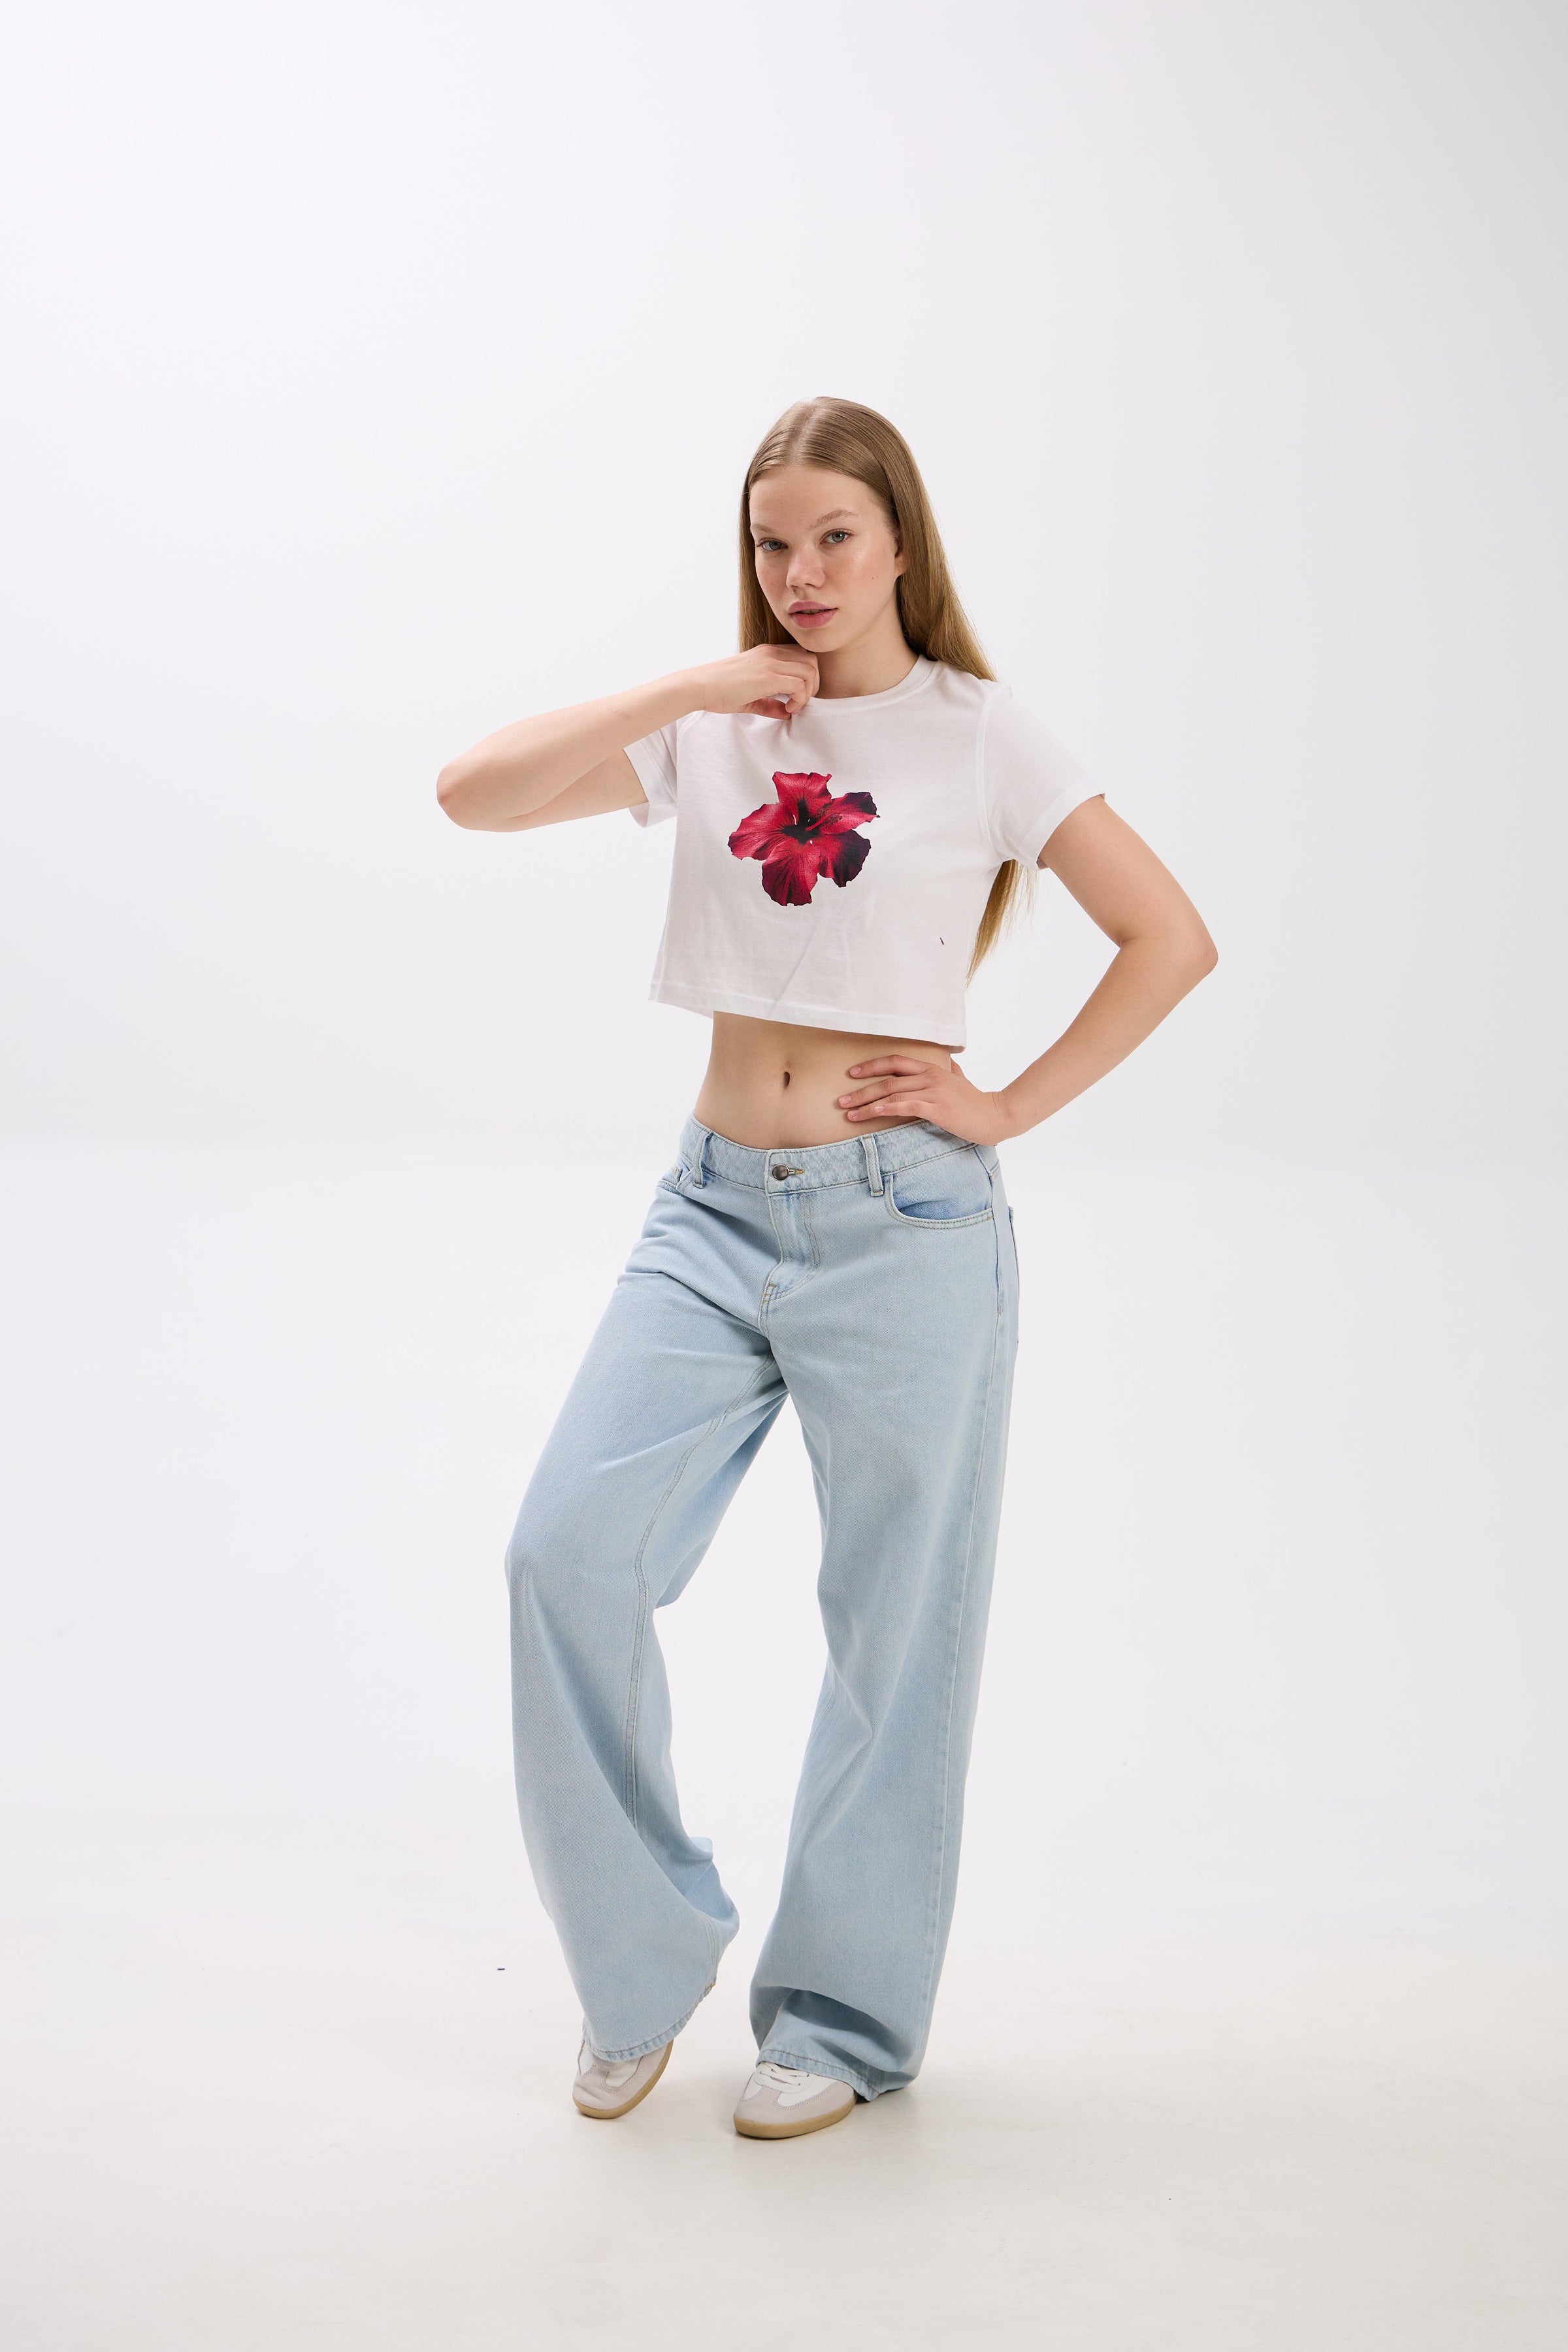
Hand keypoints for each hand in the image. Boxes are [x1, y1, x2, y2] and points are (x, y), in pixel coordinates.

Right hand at [688, 646, 818, 718]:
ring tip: (793, 707)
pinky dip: (799, 699)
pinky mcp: (767, 676)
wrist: (699, 686)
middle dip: (813, 685)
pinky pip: (799, 685)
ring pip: (809, 671)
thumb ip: (770, 703)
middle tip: (800, 703)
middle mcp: (771, 653)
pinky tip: (788, 709)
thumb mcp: (750, 696)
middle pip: (812, 661)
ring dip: (807, 693)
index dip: (807, 678)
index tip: (796, 698)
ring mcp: (770, 662)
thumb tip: (787, 714)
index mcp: (768, 653)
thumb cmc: (719, 691)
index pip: (803, 657)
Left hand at [836, 1052, 1019, 1144]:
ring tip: (848, 1112)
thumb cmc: (977, 1101)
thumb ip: (953, 1071)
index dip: (871, 1065)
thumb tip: (951, 1063)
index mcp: (932, 1068)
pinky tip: (871, 1114)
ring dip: (866, 1103)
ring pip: (891, 1093)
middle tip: (841, 1099)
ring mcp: (932, 1090)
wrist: (996, 1115)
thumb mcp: (962, 1080)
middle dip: (861, 1089)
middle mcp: (929, 1076)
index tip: (852, 1073)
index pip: (895, 1061)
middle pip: (887, 1078)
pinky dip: (884, 1109)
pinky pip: (904, 1106)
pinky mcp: (936, 1107)